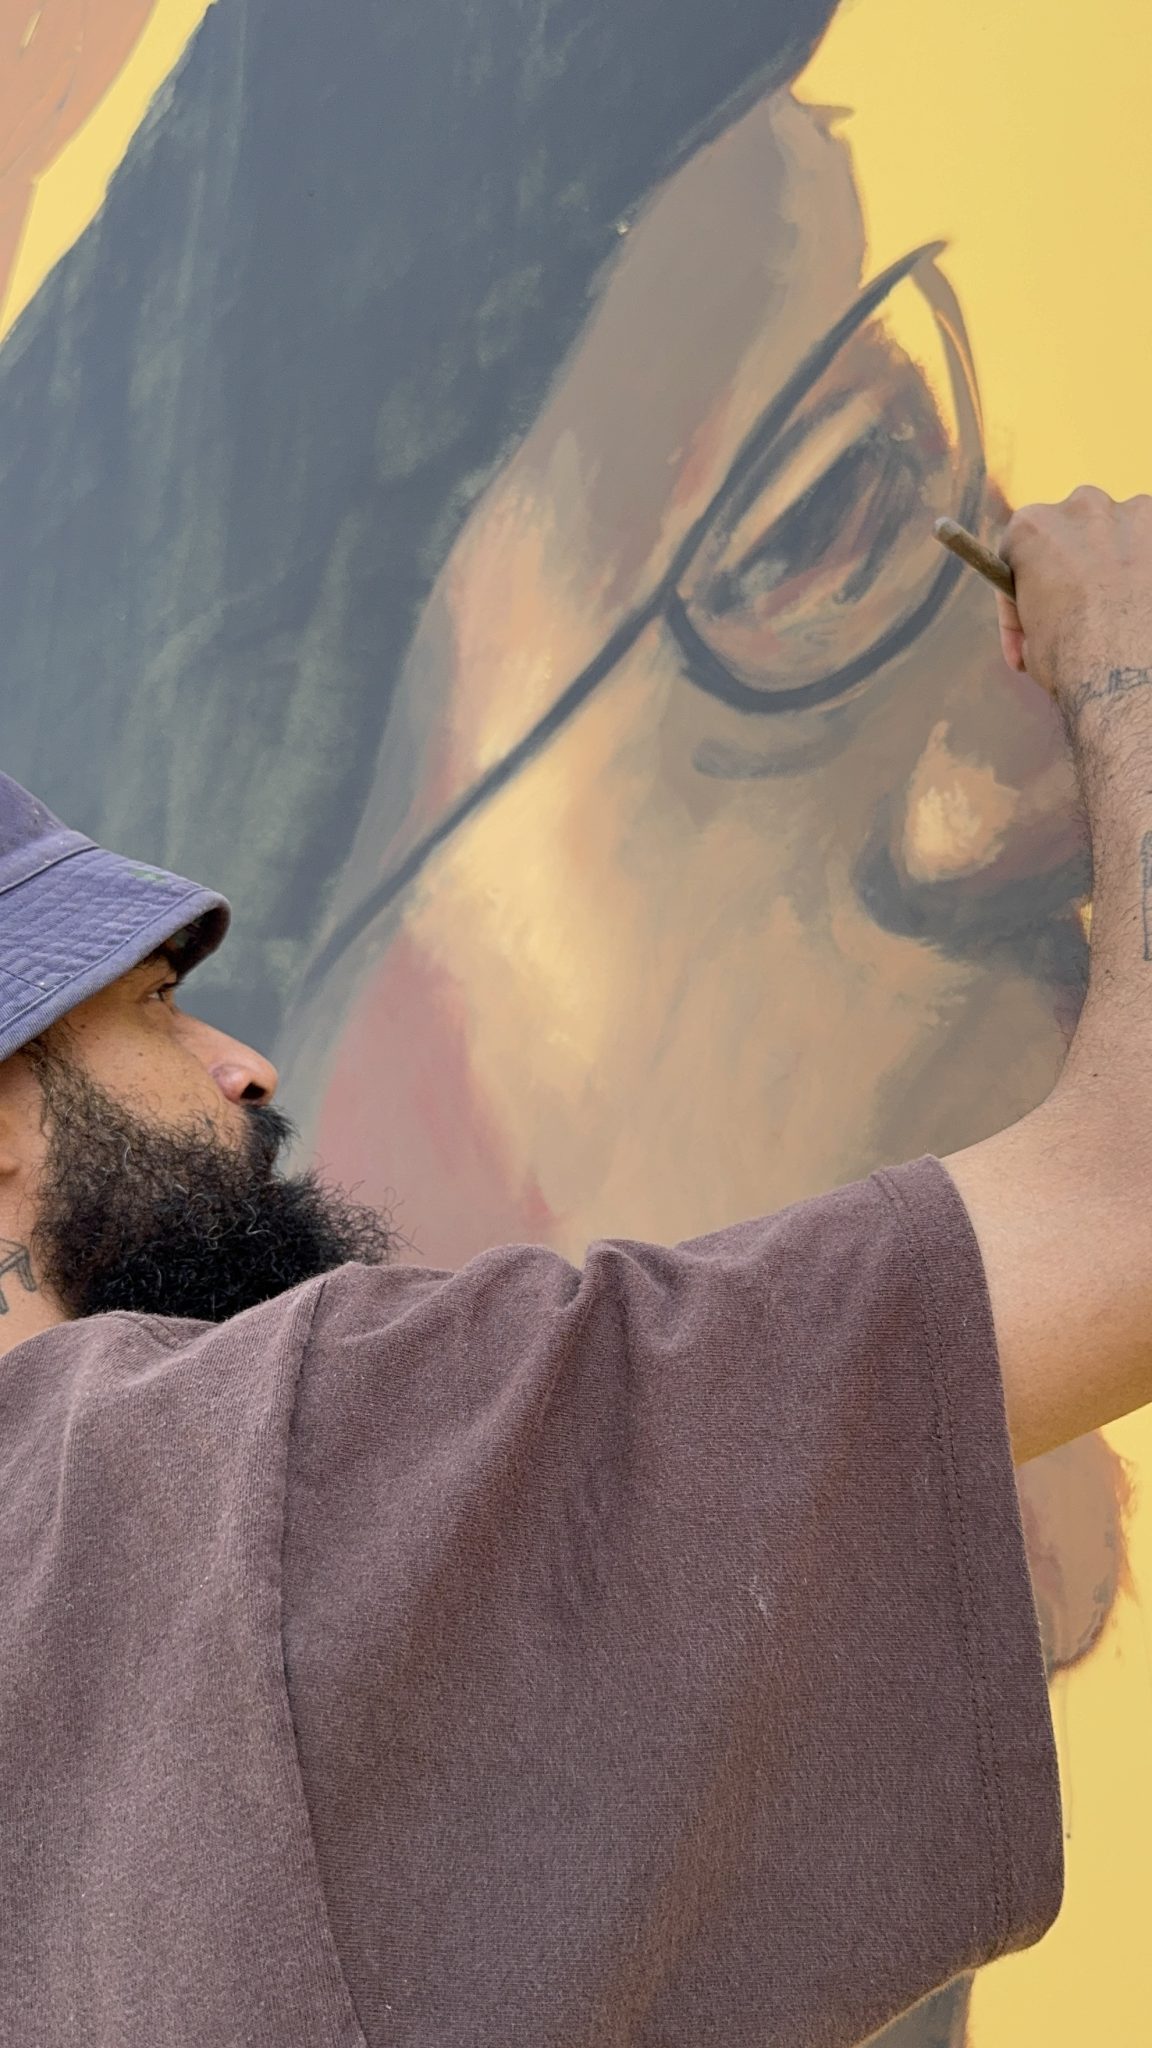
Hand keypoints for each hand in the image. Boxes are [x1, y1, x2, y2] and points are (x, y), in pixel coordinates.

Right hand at [995, 486, 1151, 721]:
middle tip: (1078, 608)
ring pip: (1120, 533)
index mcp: (1030, 528)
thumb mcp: (1030, 640)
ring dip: (1116, 563)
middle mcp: (1080, 507)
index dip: (1026, 587)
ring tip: (1119, 610)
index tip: (1034, 615)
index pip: (1021, 550)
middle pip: (1074, 531)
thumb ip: (1037, 611)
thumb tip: (1051, 620)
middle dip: (1074, 564)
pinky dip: (1148, 570)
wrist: (1126, 673)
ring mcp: (1132, 513)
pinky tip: (1143, 606)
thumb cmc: (1070, 662)